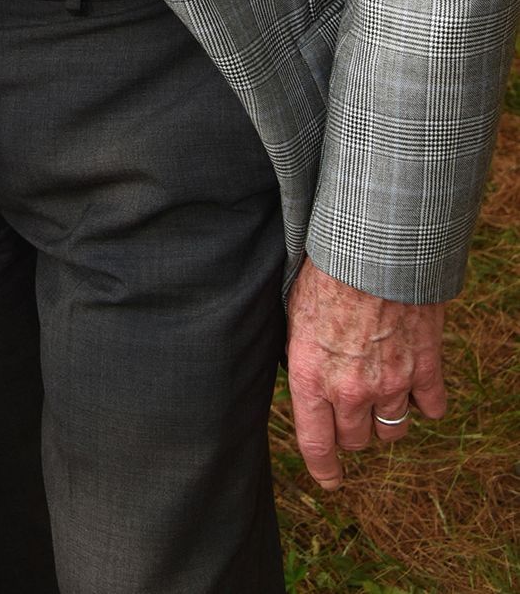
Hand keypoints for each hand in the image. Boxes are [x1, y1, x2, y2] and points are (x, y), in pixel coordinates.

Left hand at [285, 258, 446, 488]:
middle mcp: (351, 389)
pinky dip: (424, 401)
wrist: (373, 247)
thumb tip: (307, 376)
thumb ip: (304, 356)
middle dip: (351, 429)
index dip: (324, 468)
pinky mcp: (424, 368)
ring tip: (380, 394)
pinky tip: (415, 384)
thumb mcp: (295, 314)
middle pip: (356, 440)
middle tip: (350, 406)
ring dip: (385, 418)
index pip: (316, 444)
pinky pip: (431, 408)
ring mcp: (391, 382)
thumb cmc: (325, 272)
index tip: (331, 479)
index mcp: (312, 377)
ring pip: (392, 430)